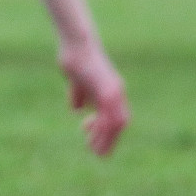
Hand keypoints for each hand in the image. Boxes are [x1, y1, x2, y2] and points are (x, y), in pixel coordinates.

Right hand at [60, 40, 129, 156]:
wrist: (77, 43)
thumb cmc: (75, 58)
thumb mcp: (77, 81)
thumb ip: (79, 94)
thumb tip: (76, 108)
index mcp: (112, 90)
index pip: (117, 117)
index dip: (106, 130)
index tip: (88, 134)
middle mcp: (117, 92)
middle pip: (120, 123)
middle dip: (108, 140)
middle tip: (96, 152)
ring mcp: (113, 92)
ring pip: (116, 123)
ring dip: (105, 139)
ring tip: (93, 150)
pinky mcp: (106, 91)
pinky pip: (108, 116)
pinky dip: (101, 130)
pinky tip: (90, 136)